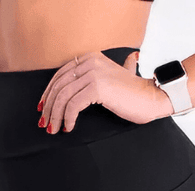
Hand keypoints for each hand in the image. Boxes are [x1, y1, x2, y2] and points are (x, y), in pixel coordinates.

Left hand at [37, 50, 173, 133]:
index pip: (60, 75)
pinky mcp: (98, 87)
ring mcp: (94, 73)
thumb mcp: (109, 80)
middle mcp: (90, 62)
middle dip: (49, 107)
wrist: (150, 99)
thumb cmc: (132, 95)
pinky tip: (69, 127)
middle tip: (45, 123)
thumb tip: (77, 93)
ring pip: (64, 96)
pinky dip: (68, 118)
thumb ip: (95, 79)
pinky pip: (73, 105)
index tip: (43, 109)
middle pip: (59, 85)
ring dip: (55, 115)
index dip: (48, 93)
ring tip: (53, 129)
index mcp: (90, 58)